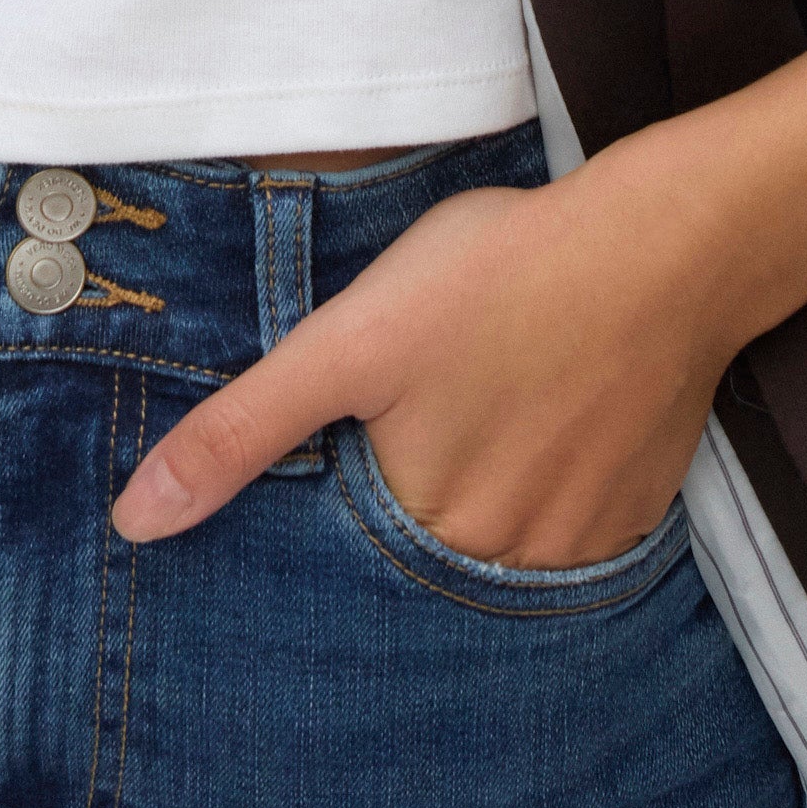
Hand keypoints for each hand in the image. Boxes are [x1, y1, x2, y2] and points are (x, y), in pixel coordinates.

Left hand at [110, 27, 806, 564]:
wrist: (670, 244)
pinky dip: (543, 487)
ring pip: (493, 543)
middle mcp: (505, 563)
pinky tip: (540, 418)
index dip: (334, 501)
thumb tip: (136, 525)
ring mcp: (580, 546)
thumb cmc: (502, 275)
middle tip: (424, 409)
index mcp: (426, 529)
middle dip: (404, 497)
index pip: (347, 557)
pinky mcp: (634, 513)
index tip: (347, 446)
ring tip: (482, 407)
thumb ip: (242, 433)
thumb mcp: (349, 340)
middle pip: (422, 552)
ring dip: (477, 496)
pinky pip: (563, 531)